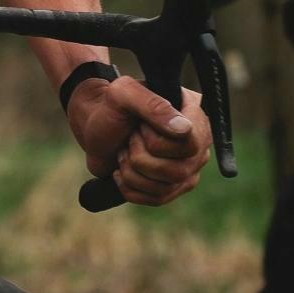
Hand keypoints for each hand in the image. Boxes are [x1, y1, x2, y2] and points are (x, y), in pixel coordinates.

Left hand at [65, 74, 209, 205]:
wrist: (94, 127)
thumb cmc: (111, 106)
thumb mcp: (124, 93)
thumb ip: (153, 105)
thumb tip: (184, 130)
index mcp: (195, 113)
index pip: (191, 144)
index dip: (158, 142)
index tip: (140, 126)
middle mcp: (199, 141)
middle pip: (178, 170)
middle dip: (140, 157)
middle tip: (129, 139)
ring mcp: (189, 165)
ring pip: (166, 188)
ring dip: (132, 172)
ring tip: (124, 153)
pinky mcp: (174, 185)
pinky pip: (157, 199)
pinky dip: (131, 187)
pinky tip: (121, 171)